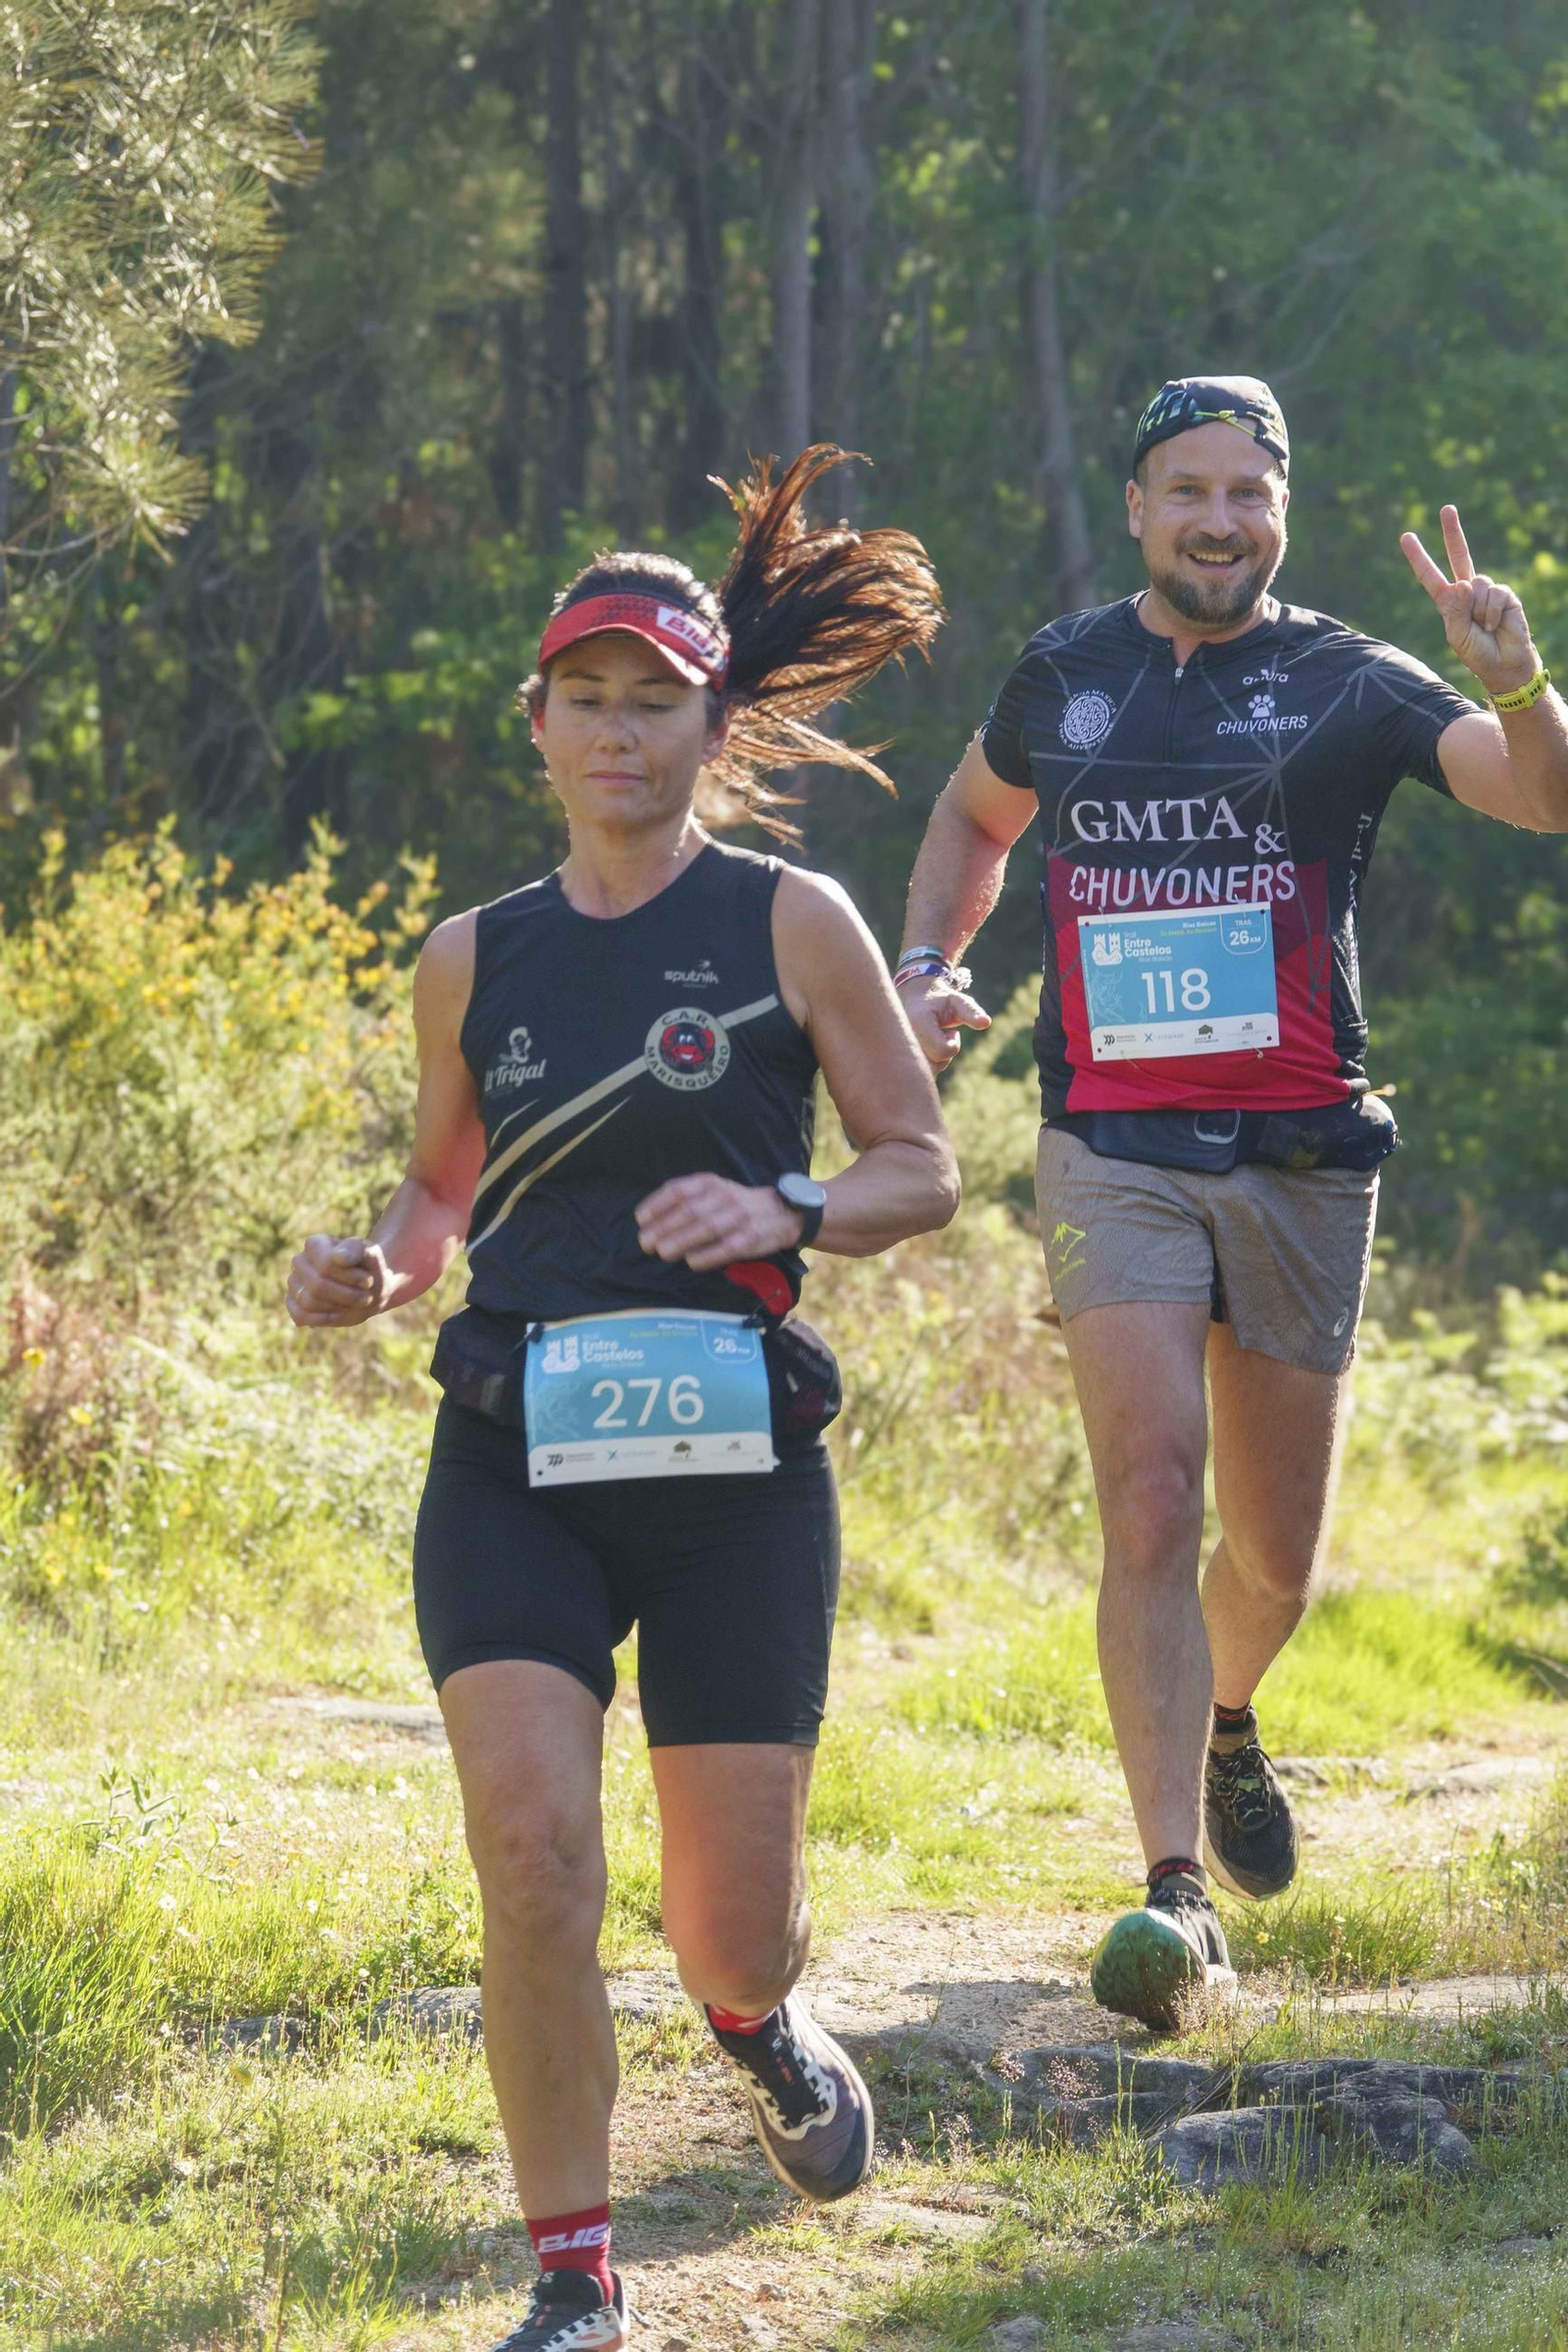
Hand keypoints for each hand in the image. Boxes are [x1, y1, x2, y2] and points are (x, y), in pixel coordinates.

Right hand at [286, 1234, 389, 1327]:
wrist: (369, 1288)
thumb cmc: (369, 1268)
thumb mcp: (371, 1253)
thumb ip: (356, 1249)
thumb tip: (338, 1257)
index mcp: (315, 1244)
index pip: (326, 1265)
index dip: (350, 1277)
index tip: (368, 1281)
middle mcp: (300, 1261)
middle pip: (317, 1285)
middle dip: (347, 1296)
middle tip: (366, 1298)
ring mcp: (294, 1282)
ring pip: (308, 1301)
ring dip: (337, 1307)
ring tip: (354, 1304)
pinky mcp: (293, 1302)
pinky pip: (300, 1315)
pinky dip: (321, 1319)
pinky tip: (338, 1315)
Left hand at [635, 1175, 804, 1271]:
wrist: (782, 1212)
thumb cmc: (736, 1204)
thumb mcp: (713, 1191)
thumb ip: (686, 1200)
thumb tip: (650, 1221)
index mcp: (711, 1183)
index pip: (679, 1190)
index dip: (657, 1204)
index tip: (641, 1220)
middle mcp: (725, 1196)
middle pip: (690, 1211)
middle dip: (665, 1227)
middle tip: (645, 1243)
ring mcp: (739, 1217)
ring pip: (707, 1228)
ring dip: (682, 1241)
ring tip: (662, 1252)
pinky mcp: (752, 1237)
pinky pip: (727, 1248)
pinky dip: (707, 1255)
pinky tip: (691, 1262)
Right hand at [896, 973, 991, 1070]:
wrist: (914, 999)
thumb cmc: (940, 1001)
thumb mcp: (957, 1001)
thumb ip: (971, 1011)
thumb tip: (986, 1023)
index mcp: (918, 1022)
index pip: (942, 1051)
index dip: (954, 1044)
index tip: (952, 1032)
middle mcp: (903, 1037)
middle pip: (933, 1065)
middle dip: (944, 1055)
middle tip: (943, 1037)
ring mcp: (898, 1049)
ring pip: (925, 1072)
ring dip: (936, 1061)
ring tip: (935, 1042)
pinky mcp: (898, 1057)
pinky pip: (917, 1074)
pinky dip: (927, 1066)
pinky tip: (926, 1051)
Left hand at [1400, 505, 1538, 695]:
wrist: (1504, 665)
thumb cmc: (1477, 653)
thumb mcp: (1456, 635)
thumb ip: (1456, 610)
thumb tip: (1463, 582)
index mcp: (1448, 602)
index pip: (1430, 576)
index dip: (1418, 557)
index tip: (1407, 536)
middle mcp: (1467, 592)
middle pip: (1458, 556)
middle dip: (1452, 532)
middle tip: (1446, 508)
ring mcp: (1486, 591)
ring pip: (1475, 584)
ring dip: (1477, 610)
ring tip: (1484, 627)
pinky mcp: (1505, 594)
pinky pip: (1492, 593)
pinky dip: (1490, 612)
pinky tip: (1494, 625)